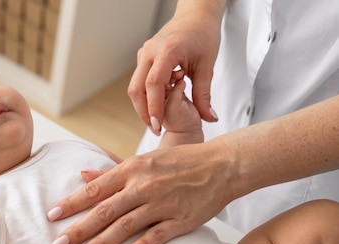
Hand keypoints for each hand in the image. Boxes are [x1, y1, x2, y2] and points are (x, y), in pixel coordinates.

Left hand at [47, 141, 232, 243]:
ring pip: (126, 225)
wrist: (222, 164)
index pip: (95, 189)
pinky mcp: (182, 220)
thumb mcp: (143, 160)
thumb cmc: (180, 161)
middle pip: (105, 211)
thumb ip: (112, 171)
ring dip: (102, 242)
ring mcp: (163, 204)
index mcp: (132, 169)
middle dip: (78, 229)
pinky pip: (158, 235)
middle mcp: (144, 186)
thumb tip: (82, 174)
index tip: (51, 216)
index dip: (71, 203)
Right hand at [128, 4, 221, 133]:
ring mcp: (144, 54)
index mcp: (166, 52)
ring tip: (156, 119)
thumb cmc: (203, 35)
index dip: (153, 108)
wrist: (196, 15)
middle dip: (143, 112)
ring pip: (135, 86)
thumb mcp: (207, 66)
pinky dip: (146, 95)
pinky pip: (139, 80)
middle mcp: (150, 52)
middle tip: (154, 128)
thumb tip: (210, 117)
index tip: (157, 125)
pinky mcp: (144, 57)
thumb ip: (205, 94)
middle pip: (136, 88)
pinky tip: (158, 103)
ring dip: (143, 105)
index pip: (153, 85)